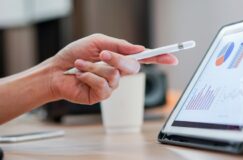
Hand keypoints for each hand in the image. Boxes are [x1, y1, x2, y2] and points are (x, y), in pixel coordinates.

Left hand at [47, 34, 177, 104]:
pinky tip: (80, 75)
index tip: (172, 57)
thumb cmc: (75, 55)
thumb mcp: (97, 43)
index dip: (159, 58)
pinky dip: (89, 76)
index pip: (144, 59)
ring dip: (95, 67)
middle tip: (103, 54)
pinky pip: (103, 85)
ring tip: (81, 65)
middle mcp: (118, 72)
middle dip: (117, 59)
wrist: (56, 70)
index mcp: (120, 58)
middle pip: (133, 67)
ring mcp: (111, 85)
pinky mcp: (102, 95)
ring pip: (115, 76)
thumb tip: (139, 49)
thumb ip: (119, 45)